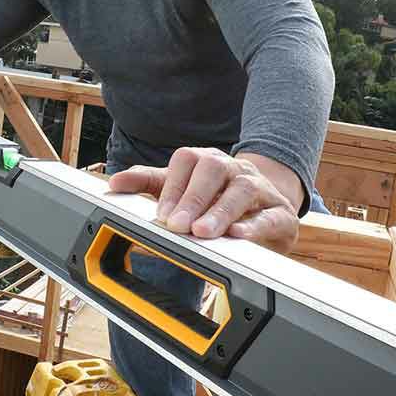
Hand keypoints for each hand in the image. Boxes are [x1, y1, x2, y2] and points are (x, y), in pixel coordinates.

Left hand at [108, 147, 300, 252]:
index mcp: (209, 161)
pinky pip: (271, 215)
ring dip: (220, 211)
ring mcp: (261, 189)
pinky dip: (255, 225)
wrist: (270, 205)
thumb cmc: (219, 197)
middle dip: (194, 197)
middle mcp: (235, 169)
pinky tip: (239, 235)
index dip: (173, 186)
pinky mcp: (281, 213)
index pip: (188, 160)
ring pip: (243, 189)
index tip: (160, 215)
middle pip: (215, 168)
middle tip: (178, 225)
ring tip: (203, 232)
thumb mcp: (183, 189)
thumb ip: (149, 183)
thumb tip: (114, 183)